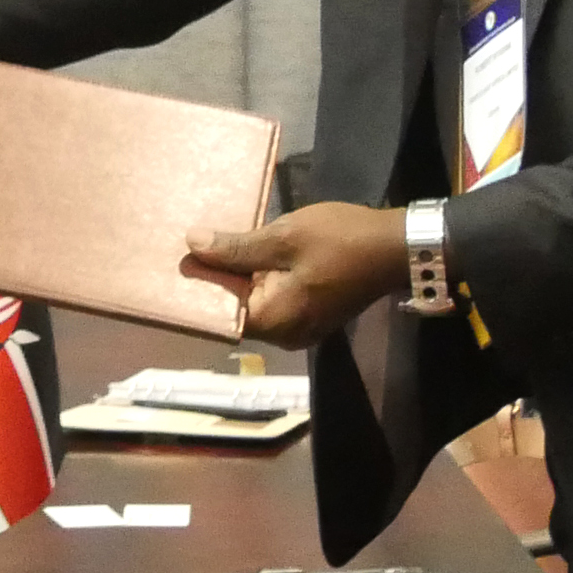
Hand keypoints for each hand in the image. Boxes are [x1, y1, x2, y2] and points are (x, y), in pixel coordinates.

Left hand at [185, 201, 403, 346]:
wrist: (396, 247)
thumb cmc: (339, 240)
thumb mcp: (283, 237)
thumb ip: (236, 247)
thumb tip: (191, 245)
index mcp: (274, 322)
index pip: (219, 314)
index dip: (197, 287)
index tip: (176, 261)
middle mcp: (283, 335)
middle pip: (235, 309)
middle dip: (215, 279)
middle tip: (187, 246)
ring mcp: (298, 327)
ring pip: (254, 302)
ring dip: (236, 276)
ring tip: (209, 244)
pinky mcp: (309, 314)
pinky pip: (272, 299)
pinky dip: (258, 279)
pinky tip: (245, 252)